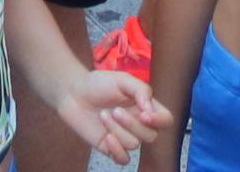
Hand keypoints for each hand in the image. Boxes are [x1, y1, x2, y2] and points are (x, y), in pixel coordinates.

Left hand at [59, 70, 175, 159]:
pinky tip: (106, 136)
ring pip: (134, 144)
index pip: (166, 120)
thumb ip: (141, 90)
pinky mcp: (111, 148)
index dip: (159, 120)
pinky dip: (116, 150)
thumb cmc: (98, 84)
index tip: (144, 113)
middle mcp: (138, 124)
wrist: (73, 93)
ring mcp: (124, 137)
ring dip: (117, 130)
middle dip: (132, 124)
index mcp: (145, 106)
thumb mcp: (122, 80)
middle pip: (152, 136)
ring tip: (103, 115)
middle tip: (115, 110)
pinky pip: (124, 159)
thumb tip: (150, 109)